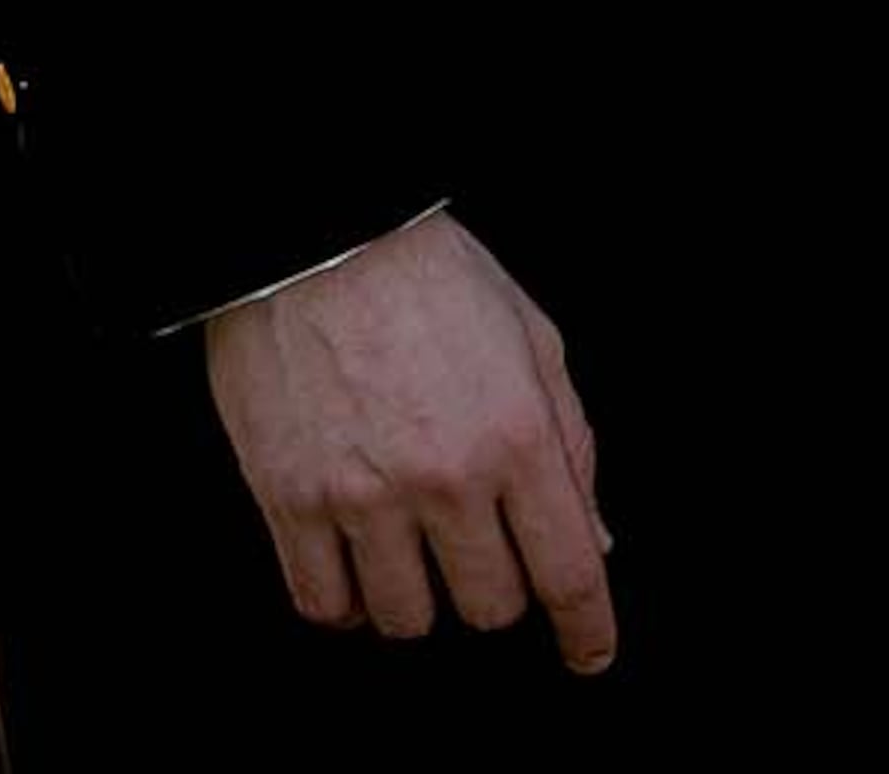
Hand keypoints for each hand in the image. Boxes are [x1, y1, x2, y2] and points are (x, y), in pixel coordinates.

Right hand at [202, 210, 615, 673]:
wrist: (321, 236)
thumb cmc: (433, 276)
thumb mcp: (533, 338)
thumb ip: (571, 443)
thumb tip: (596, 536)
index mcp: (516, 432)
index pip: (567, 567)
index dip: (588, 627)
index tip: (591, 653)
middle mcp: (445, 477)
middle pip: (490, 607)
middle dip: (499, 590)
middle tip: (486, 550)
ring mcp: (364, 498)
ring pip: (408, 620)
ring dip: (422, 597)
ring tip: (417, 548)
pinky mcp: (292, 504)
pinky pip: (325, 608)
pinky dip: (349, 605)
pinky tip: (361, 568)